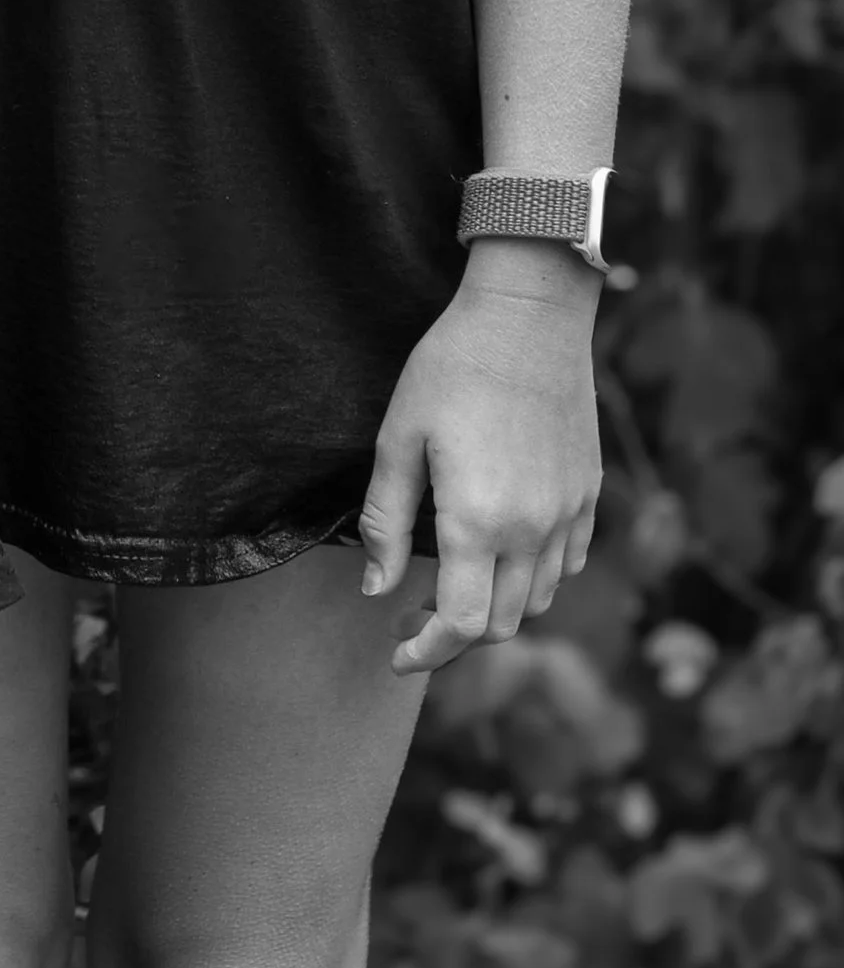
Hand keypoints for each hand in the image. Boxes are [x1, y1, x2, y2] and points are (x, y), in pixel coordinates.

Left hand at [360, 246, 602, 672]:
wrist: (529, 314)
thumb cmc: (452, 367)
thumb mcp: (399, 437)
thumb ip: (385, 521)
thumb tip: (378, 591)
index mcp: (478, 521)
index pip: (460, 625)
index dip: (425, 651)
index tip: (397, 653)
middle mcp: (532, 530)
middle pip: (500, 624)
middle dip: (454, 636)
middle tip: (414, 616)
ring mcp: (569, 514)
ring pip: (537, 599)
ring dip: (495, 607)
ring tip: (455, 581)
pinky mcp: (590, 494)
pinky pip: (569, 563)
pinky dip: (535, 577)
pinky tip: (504, 550)